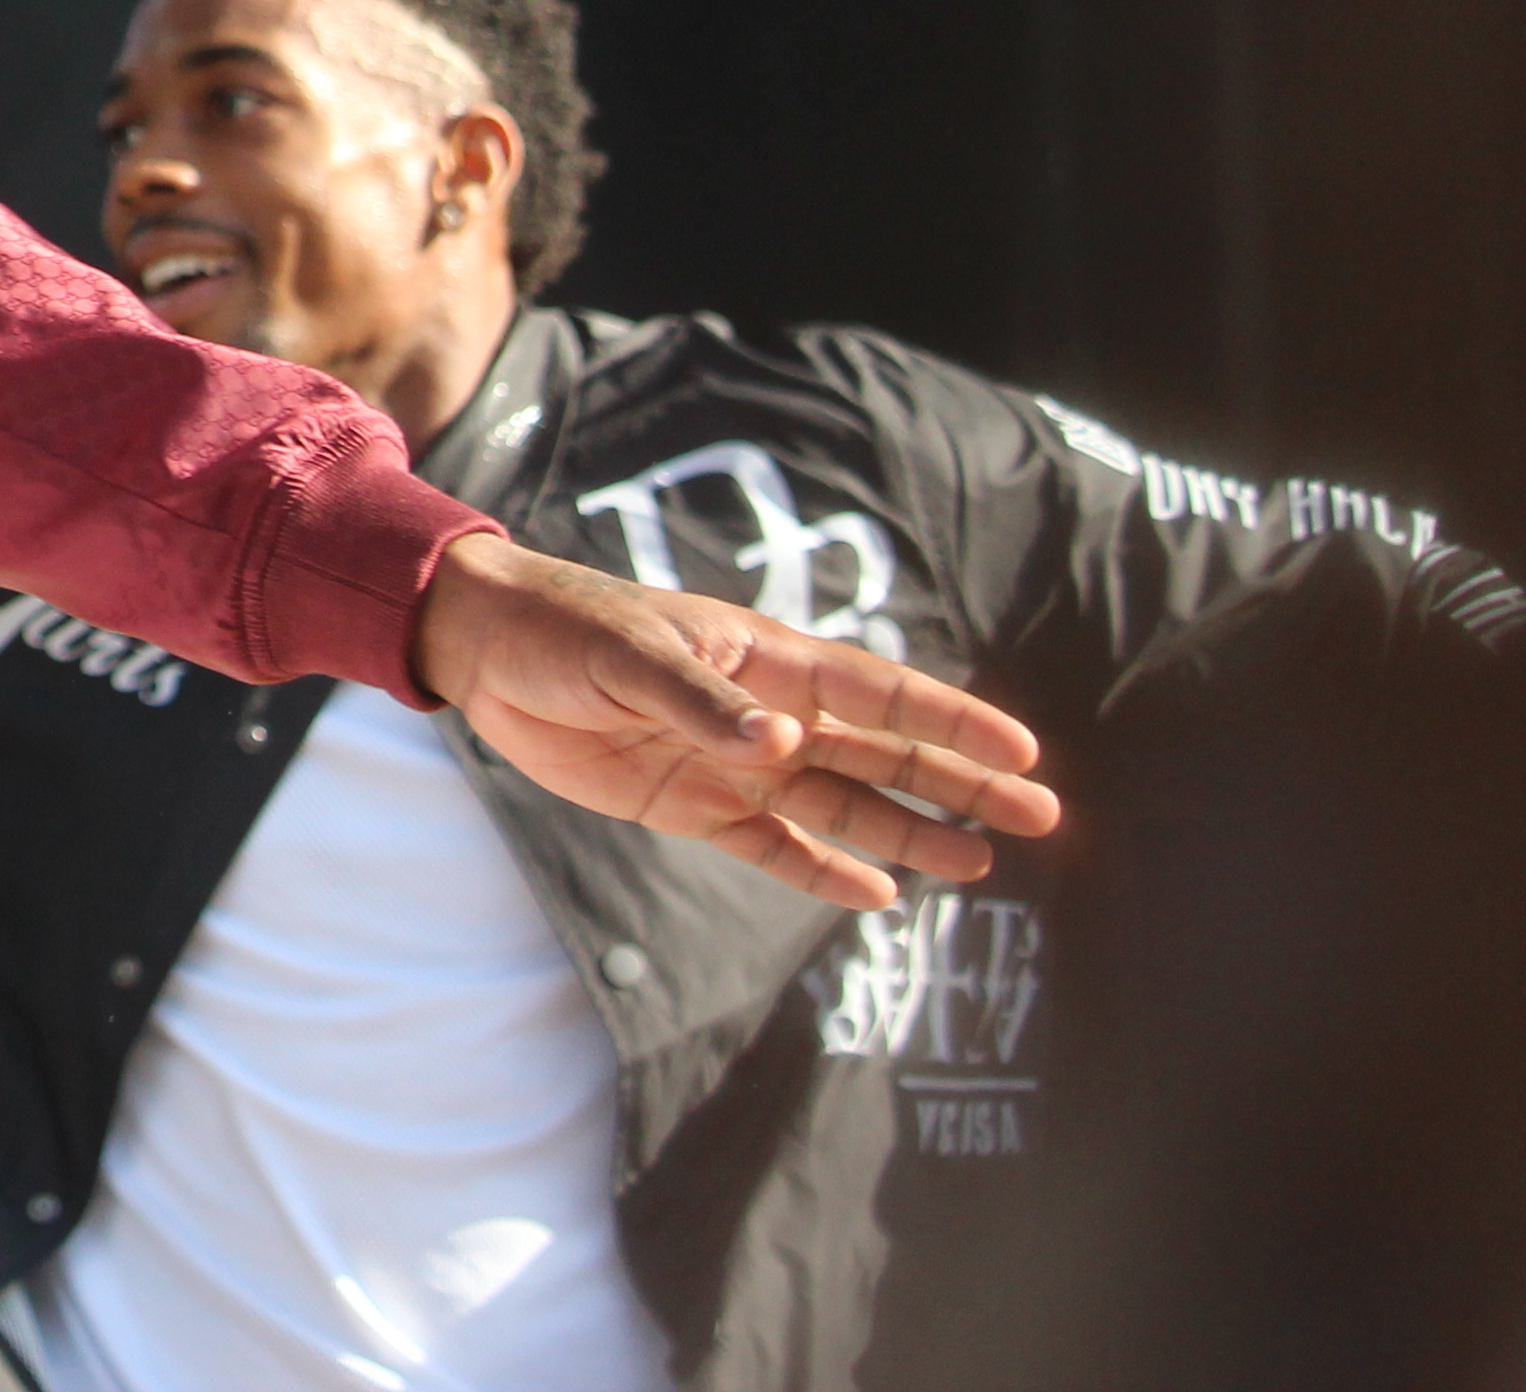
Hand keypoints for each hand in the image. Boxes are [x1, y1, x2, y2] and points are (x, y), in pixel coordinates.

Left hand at [409, 531, 1059, 906]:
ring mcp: (732, 763)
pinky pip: (773, 847)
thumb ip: (703, 701)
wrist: (487, 652)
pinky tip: (876, 895)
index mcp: (763, 659)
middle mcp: (764, 713)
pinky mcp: (690, 805)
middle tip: (1039, 820)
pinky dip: (821, 870)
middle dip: (956, 785)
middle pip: (881, 754)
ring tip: (978, 864)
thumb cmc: (563, 630)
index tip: (1021, 753)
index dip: (950, 721)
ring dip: (906, 833)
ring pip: (841, 804)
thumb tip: (783, 744)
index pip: (876, 692)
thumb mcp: (628, 656)